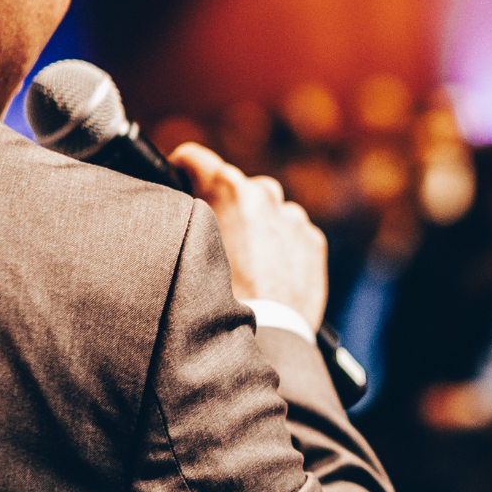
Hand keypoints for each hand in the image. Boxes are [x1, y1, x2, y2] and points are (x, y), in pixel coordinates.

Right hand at [168, 142, 328, 327]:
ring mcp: (292, 218)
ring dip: (259, 227)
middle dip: (229, 205)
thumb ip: (189, 215)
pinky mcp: (312, 240)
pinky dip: (282, 247)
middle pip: (239, 187)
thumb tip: (183, 202)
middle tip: (218, 238)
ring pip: (270, 212)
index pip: (195, 158)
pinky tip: (269, 275)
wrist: (267, 333)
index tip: (179, 175)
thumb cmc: (219, 296)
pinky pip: (292, 235)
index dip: (182, 167)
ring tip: (247, 264)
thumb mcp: (190, 248)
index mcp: (228, 189)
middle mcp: (264, 195)